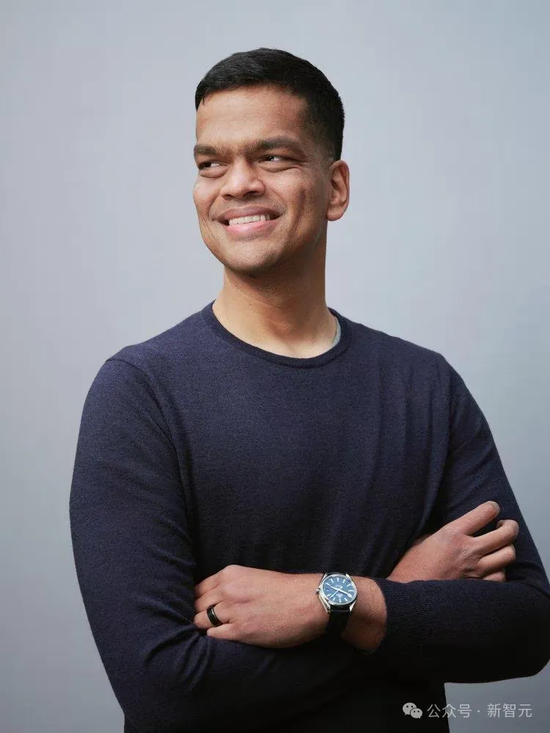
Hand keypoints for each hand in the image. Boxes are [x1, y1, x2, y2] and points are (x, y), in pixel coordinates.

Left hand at [193, 565, 326, 647]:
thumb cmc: (285, 590)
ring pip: (200, 621)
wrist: (309, 601)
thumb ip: (231, 585)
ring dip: (205, 627)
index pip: (197, 588)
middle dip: (198, 614)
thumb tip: (214, 599)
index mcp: (229, 574)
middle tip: (205, 623)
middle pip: (195, 605)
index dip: (197, 601)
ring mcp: (232, 611)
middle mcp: (227, 590)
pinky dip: (215, 638)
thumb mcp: (253, 577)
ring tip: (214, 632)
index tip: (200, 609)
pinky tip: (225, 638)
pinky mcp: (241, 630)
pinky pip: (213, 636)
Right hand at [388, 501, 518, 582]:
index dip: (492, 508)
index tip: (491, 509)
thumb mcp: (424, 539)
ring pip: (508, 555)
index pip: (485, 512)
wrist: (408, 596)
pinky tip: (494, 568)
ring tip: (501, 547)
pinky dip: (500, 570)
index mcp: (453, 534)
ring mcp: (476, 571)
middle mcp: (468, 551)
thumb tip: (460, 529)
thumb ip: (445, 532)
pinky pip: (501, 577)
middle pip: (506, 534)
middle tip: (506, 526)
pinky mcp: (478, 588)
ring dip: (507, 549)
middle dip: (510, 526)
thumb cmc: (411, 566)